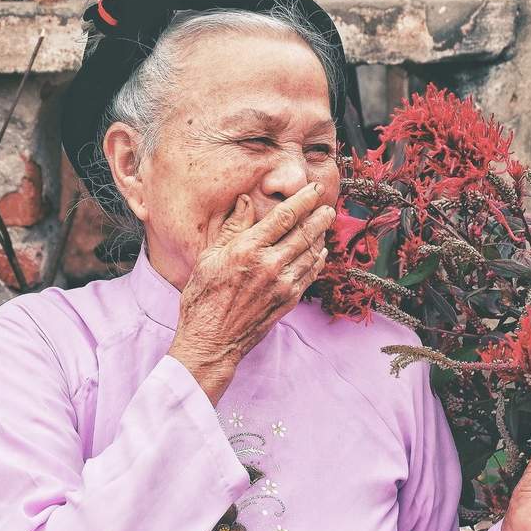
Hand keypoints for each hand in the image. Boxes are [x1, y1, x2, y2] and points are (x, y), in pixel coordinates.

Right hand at [167, 183, 334, 404]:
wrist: (211, 340)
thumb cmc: (203, 298)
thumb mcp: (209, 257)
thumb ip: (232, 227)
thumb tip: (246, 200)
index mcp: (247, 249)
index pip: (283, 217)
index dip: (302, 200)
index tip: (313, 190)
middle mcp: (269, 265)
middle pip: (304, 233)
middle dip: (319, 217)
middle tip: (328, 207)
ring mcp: (282, 284)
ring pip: (311, 253)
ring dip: (321, 237)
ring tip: (325, 225)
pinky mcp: (288, 300)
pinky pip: (309, 274)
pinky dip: (317, 260)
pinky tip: (319, 253)